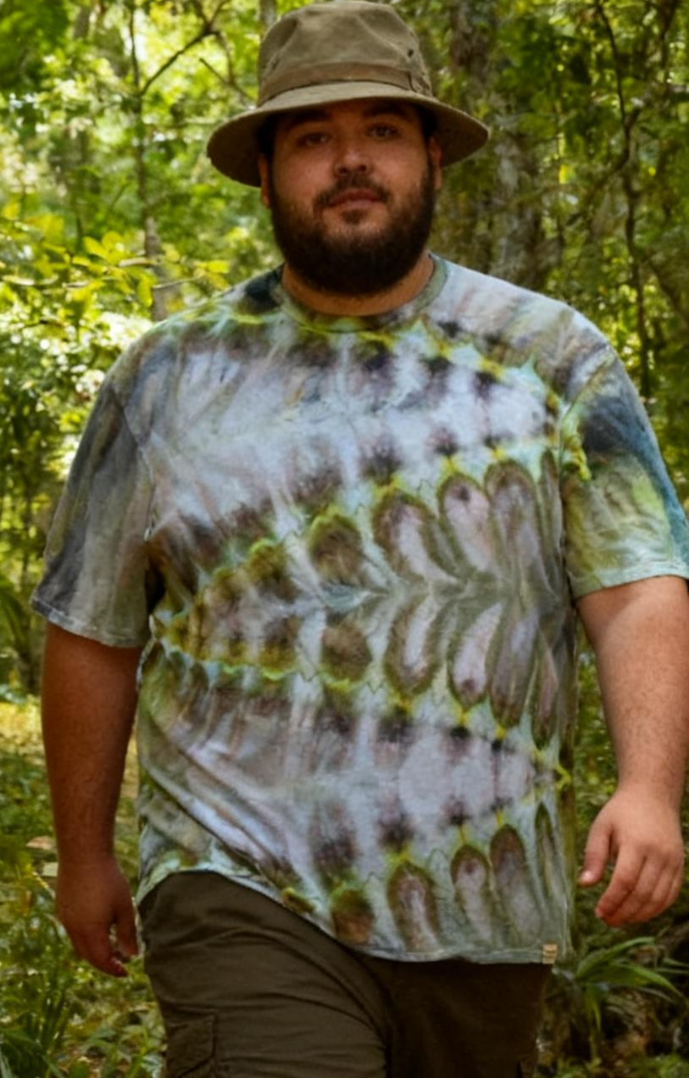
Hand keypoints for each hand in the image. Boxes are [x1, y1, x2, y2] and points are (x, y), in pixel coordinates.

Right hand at [55, 855, 138, 976]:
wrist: (83, 854)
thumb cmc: (108, 880)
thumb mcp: (124, 907)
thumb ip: (128, 934)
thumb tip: (132, 955)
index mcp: (90, 933)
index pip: (102, 961)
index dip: (114, 969)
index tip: (126, 972)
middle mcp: (74, 930)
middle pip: (88, 956)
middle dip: (104, 962)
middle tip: (120, 962)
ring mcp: (65, 919)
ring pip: (79, 944)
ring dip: (94, 950)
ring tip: (110, 946)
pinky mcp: (62, 908)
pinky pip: (73, 931)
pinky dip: (85, 937)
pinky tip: (97, 927)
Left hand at [577, 787, 684, 925]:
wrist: (653, 795)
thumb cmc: (621, 812)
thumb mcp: (601, 827)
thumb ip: (594, 856)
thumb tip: (584, 885)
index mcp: (637, 843)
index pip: (625, 881)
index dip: (612, 901)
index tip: (598, 912)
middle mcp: (659, 854)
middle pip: (642, 894)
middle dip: (623, 913)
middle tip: (607, 920)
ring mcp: (673, 861)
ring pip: (658, 899)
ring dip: (639, 915)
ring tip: (619, 919)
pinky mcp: (679, 866)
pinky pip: (670, 895)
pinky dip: (655, 909)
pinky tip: (638, 913)